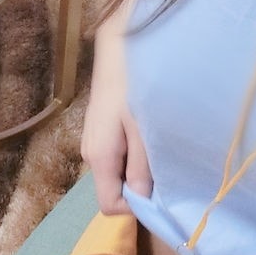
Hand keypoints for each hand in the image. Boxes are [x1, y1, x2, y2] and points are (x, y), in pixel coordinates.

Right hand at [81, 22, 152, 214]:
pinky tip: (146, 131)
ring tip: (157, 143)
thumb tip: (143, 200)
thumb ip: (142, 166)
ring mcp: (93, 141)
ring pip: (117, 171)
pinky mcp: (99, 129)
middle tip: (164, 164)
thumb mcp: (143, 129)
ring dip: (138, 166)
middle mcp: (91, 155)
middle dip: (139, 185)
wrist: (117, 47)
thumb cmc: (132, 85)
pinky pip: (117, 155)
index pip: (110, 206)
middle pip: (114, 188)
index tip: (160, 193)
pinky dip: (133, 152)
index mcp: (100, 158)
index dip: (135, 206)